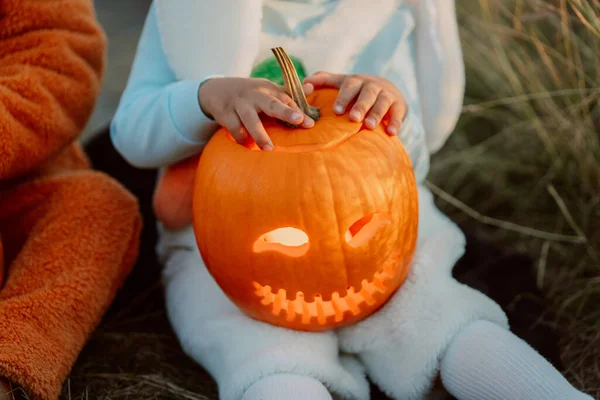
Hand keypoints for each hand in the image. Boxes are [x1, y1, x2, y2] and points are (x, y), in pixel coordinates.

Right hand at [198, 77, 314, 149]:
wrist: (215, 89)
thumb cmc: (250, 94)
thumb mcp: (267, 90)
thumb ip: (288, 94)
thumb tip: (311, 89)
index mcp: (268, 90)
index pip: (287, 100)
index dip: (298, 111)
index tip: (310, 123)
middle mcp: (255, 95)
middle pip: (271, 103)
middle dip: (285, 111)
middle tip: (298, 120)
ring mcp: (239, 103)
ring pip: (251, 119)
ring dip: (260, 134)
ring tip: (269, 148)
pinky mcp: (225, 113)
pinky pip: (234, 128)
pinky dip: (241, 138)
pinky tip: (248, 147)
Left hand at [303, 72, 406, 135]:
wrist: (388, 90)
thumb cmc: (357, 90)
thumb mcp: (341, 82)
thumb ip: (323, 81)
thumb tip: (304, 82)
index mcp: (356, 82)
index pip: (349, 86)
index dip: (343, 97)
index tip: (337, 111)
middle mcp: (372, 86)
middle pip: (367, 94)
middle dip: (361, 106)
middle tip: (354, 119)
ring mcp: (387, 95)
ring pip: (382, 103)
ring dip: (376, 114)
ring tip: (369, 126)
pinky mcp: (399, 106)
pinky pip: (398, 114)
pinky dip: (395, 122)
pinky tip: (391, 132)